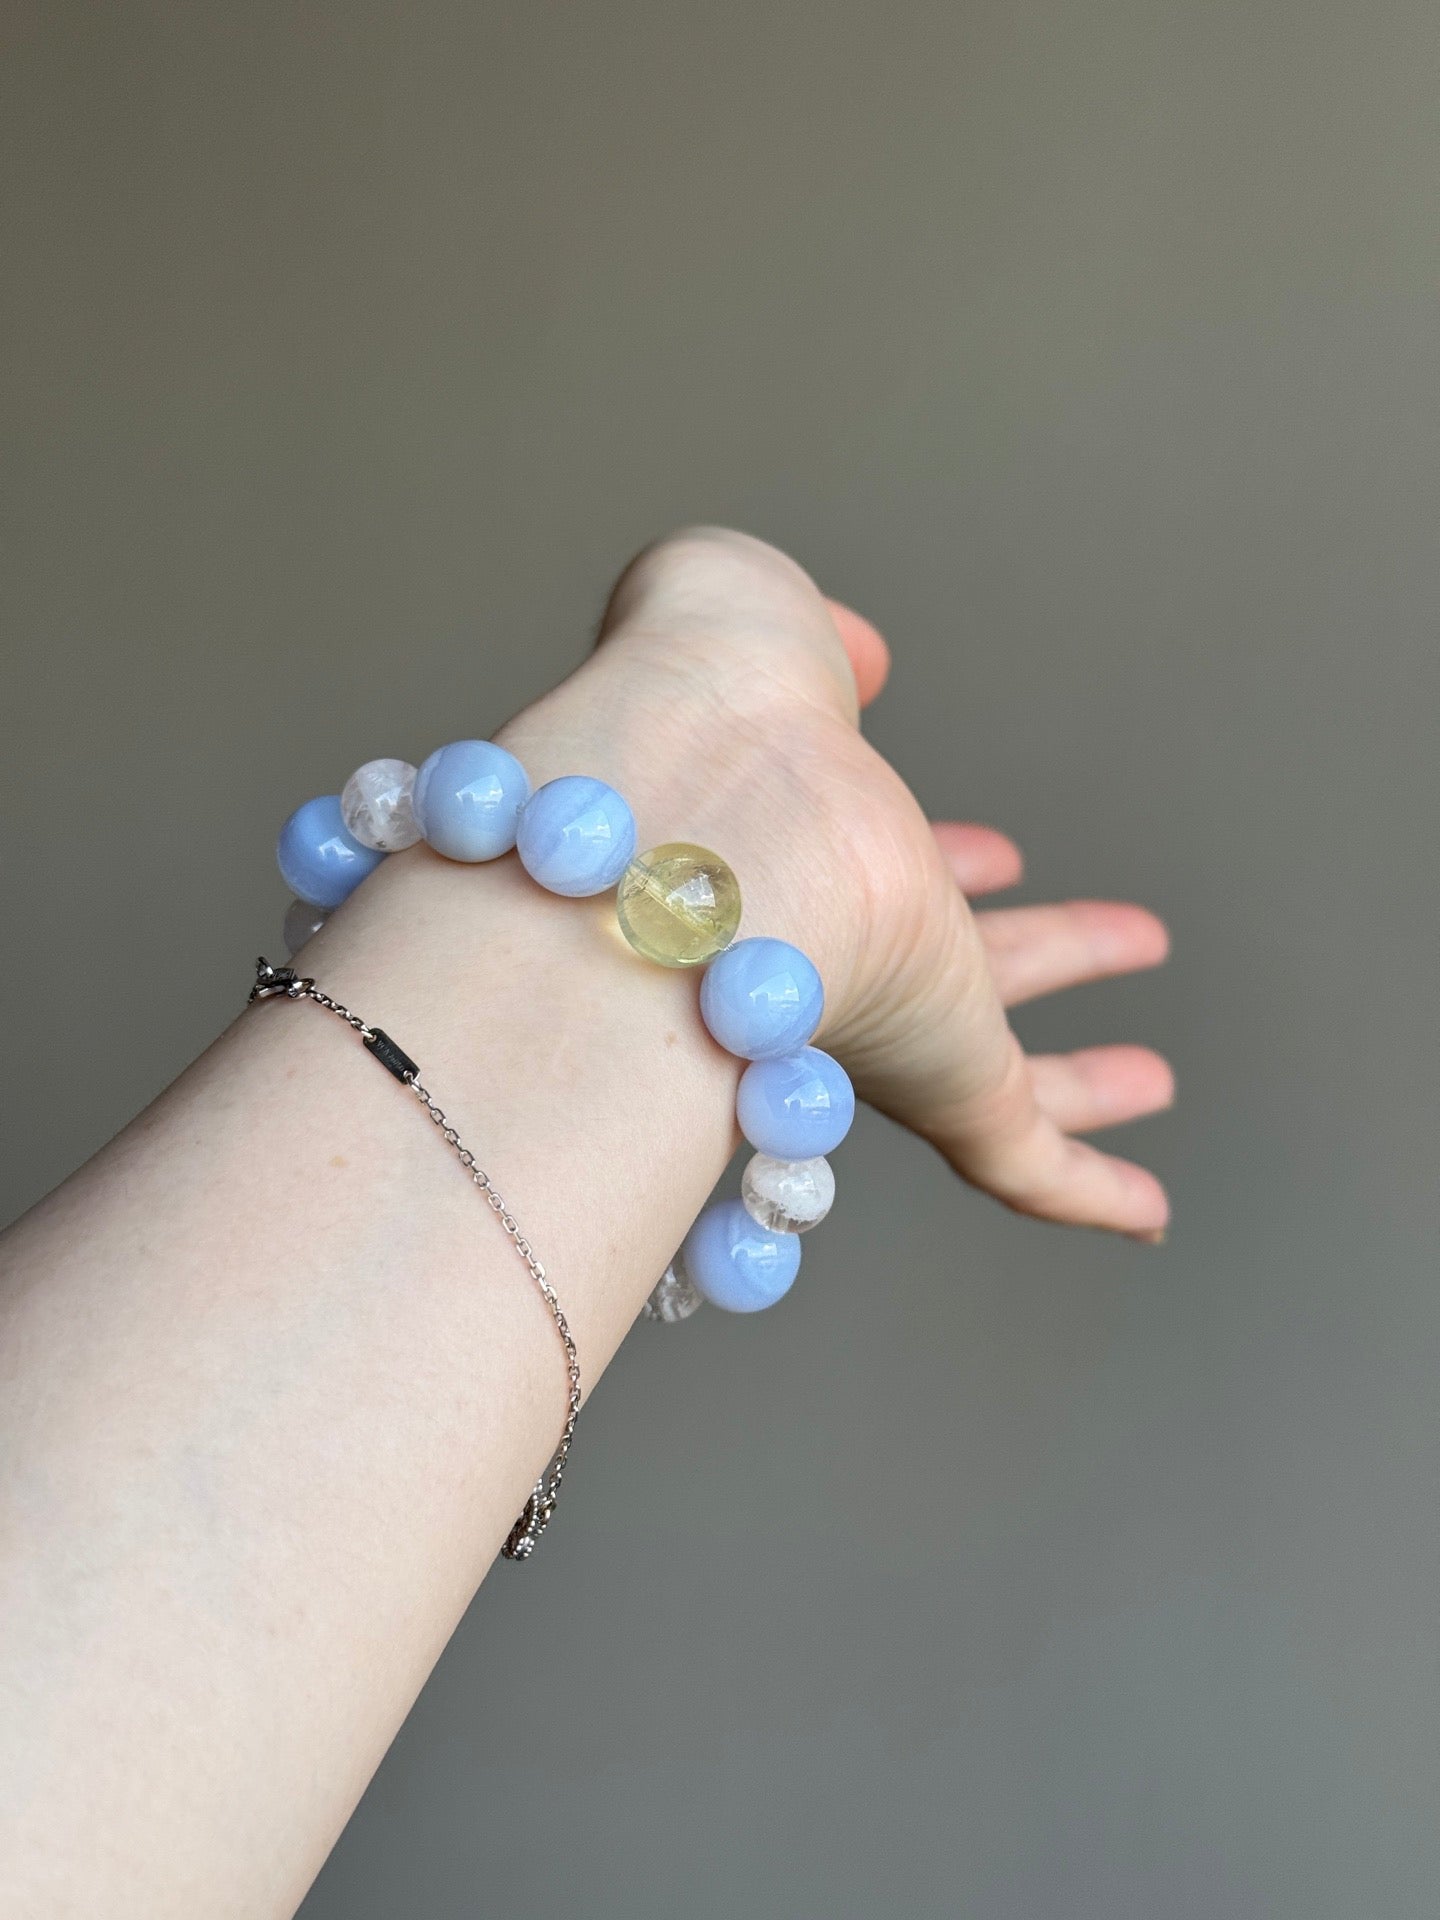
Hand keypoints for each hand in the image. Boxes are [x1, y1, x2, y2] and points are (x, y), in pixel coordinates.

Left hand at [499, 527, 1171, 1239]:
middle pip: (946, 978)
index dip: (945, 863)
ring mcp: (892, 1031)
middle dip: (1034, 956)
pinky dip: (1093, 1194)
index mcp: (804, 853)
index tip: (993, 852)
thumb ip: (804, 638)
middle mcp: (842, 958)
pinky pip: (1030, 1168)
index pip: (881, 873)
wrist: (699, 820)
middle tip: (1116, 940)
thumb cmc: (707, 700)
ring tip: (1150, 1077)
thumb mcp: (746, 614)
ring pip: (997, 1082)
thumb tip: (852, 658)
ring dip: (1081, 1083)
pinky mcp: (946, 1092)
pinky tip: (1149, 1212)